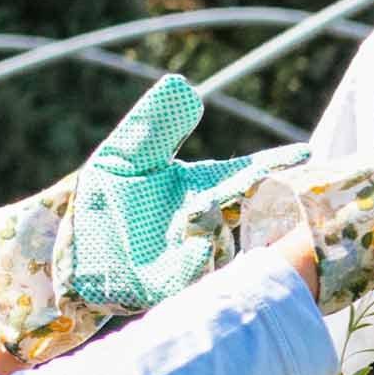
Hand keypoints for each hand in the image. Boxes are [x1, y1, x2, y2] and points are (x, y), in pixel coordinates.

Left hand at [60, 76, 312, 307]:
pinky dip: (193, 262)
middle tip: (265, 180)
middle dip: (258, 197)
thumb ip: (155, 124)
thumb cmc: (104, 194)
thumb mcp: (125, 153)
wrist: (68, 242)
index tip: (305, 153)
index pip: (247, 174)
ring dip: (218, 228)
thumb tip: (182, 87)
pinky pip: (187, 278)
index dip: (276, 164)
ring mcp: (190, 256)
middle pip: (244, 210)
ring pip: (221, 245)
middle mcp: (206, 223)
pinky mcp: (163, 286)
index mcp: (205, 187)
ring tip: (205, 208)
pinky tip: (191, 245)